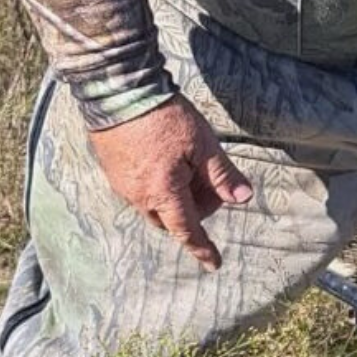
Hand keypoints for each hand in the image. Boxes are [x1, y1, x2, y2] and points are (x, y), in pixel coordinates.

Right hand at [88, 94, 252, 270]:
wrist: (119, 92)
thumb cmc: (165, 117)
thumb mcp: (203, 144)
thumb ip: (222, 174)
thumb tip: (243, 198)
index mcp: (163, 193)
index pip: (187, 231)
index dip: (203, 248)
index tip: (213, 264)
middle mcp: (139, 196)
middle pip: (170, 219)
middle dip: (193, 212)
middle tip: (210, 184)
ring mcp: (121, 184)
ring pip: (153, 204)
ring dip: (175, 198)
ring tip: (190, 167)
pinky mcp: (112, 170)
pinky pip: (138, 190)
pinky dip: (158, 185)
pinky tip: (168, 159)